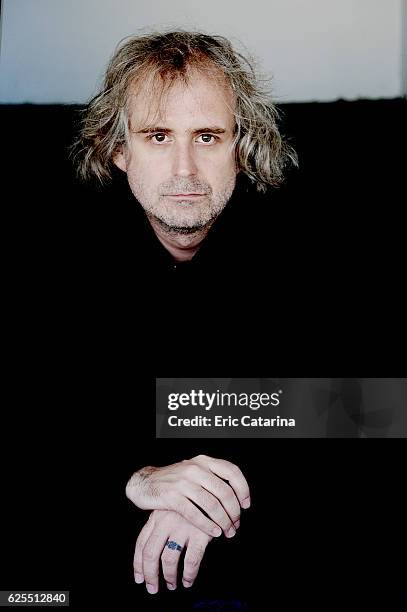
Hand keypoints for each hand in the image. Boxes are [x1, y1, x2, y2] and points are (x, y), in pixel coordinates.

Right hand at [126, 454, 249, 536]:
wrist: (145, 483)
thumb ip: (212, 478)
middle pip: (224, 491)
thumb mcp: (194, 471)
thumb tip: (236, 496)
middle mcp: (195, 468)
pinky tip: (214, 532)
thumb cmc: (174, 480)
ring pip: (211, 504)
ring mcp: (183, 482)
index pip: (231, 471)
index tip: (246, 505)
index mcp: (203, 461)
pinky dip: (207, 525)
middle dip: (234, 511)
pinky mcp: (172, 496)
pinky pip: (195, 513)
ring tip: (227, 532)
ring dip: (223, 521)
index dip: (243, 489)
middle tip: (236, 525)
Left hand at [134, 509, 212, 593]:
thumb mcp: (171, 507)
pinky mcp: (200, 533)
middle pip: (151, 554)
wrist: (215, 491)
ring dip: (169, 577)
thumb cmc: (192, 502)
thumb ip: (160, 523)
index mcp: (157, 516)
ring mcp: (182, 527)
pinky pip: (191, 561)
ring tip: (172, 585)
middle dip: (150, 575)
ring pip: (169, 560)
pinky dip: (189, 575)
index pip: (141, 543)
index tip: (140, 578)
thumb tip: (150, 552)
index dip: (138, 564)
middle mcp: (166, 521)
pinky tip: (188, 581)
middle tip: (153, 589)